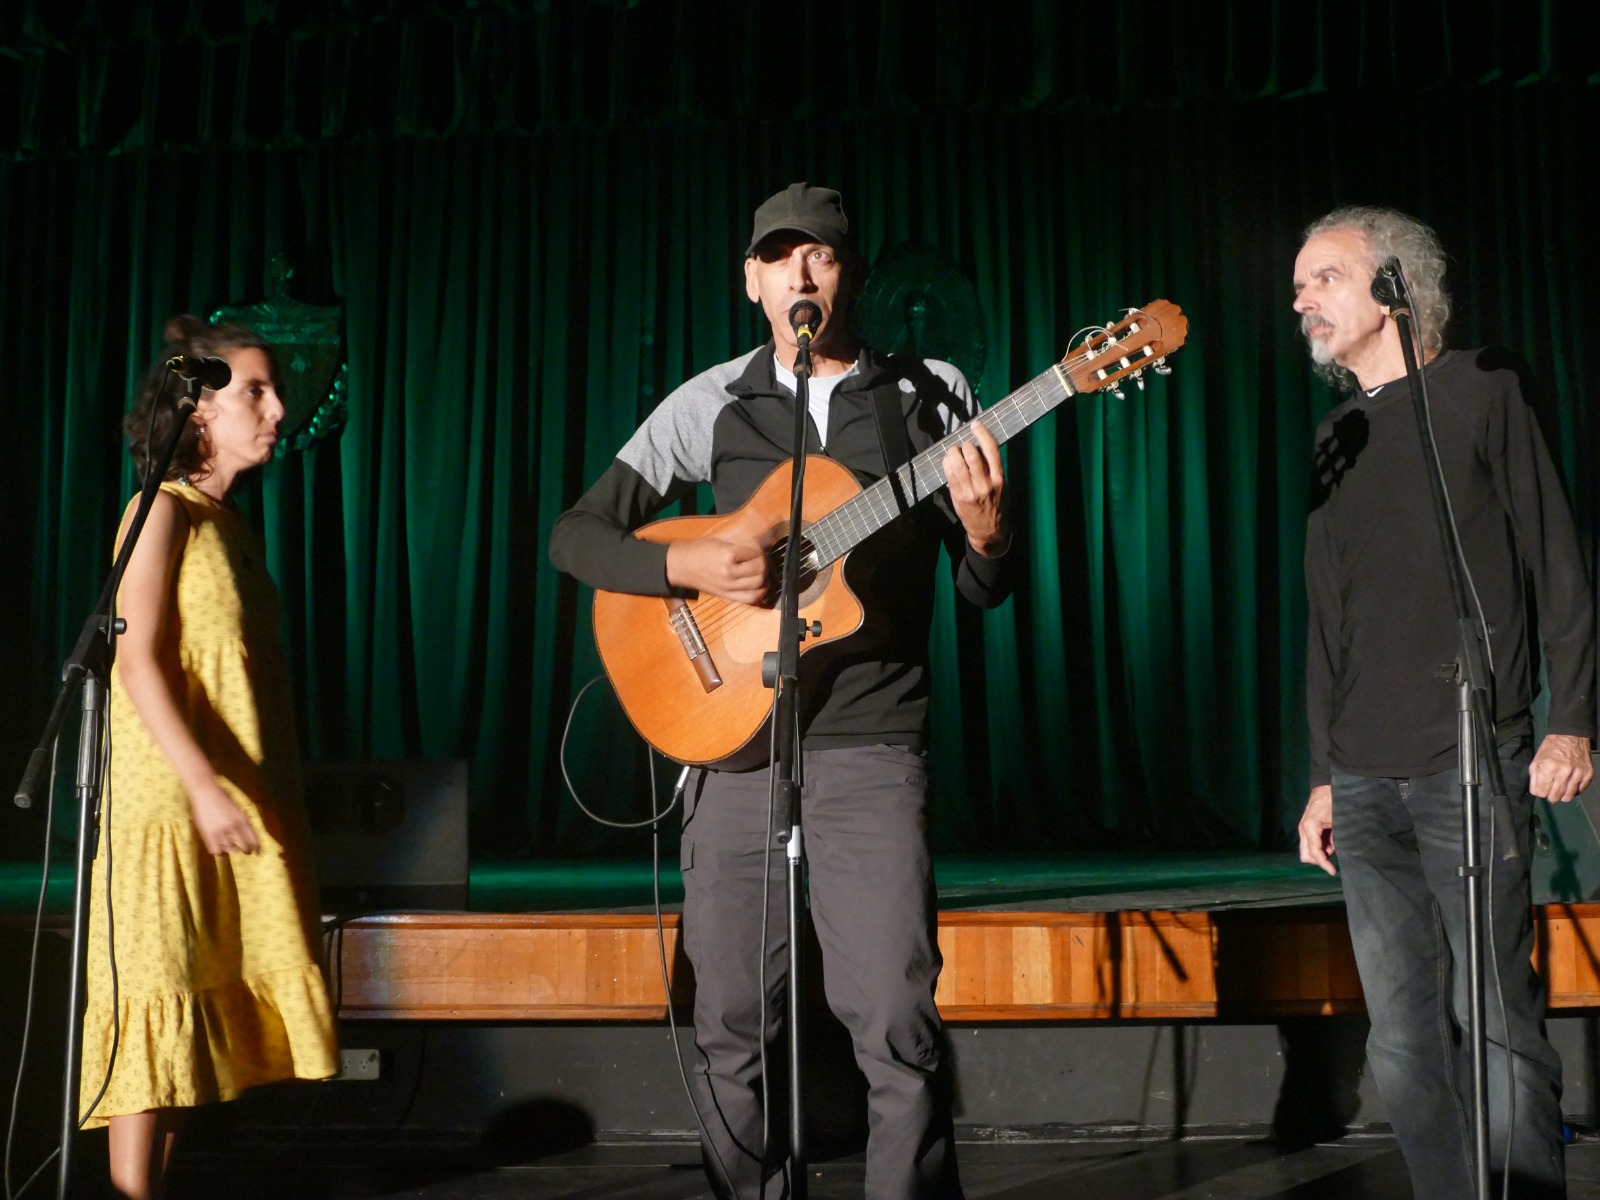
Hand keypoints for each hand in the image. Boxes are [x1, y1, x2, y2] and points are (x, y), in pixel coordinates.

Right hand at [188, 780, 259, 855]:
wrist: (205, 793)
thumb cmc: (222, 799)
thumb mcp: (237, 809)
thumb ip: (241, 822)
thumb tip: (245, 836)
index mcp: (242, 819)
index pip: (253, 839)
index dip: (256, 848)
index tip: (257, 853)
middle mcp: (233, 827)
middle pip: (243, 847)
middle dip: (245, 851)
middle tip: (245, 852)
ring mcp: (220, 831)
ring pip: (229, 849)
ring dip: (231, 850)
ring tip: (230, 848)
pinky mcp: (208, 834)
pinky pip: (215, 850)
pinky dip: (218, 852)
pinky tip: (219, 850)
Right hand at [666, 535, 769, 604]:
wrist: (681, 566)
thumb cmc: (699, 550)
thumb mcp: (721, 539)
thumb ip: (743, 540)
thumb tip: (764, 539)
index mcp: (727, 555)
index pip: (755, 552)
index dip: (759, 547)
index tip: (757, 545)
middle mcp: (729, 573)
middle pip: (759, 569)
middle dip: (763, 561)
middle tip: (760, 557)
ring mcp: (728, 587)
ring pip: (758, 584)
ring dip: (764, 575)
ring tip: (760, 569)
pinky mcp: (727, 596)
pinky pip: (750, 598)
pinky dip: (760, 592)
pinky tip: (761, 585)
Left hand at [944, 420, 1005, 555]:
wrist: (989, 531)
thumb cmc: (997, 505)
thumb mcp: (1002, 486)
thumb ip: (992, 468)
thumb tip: (978, 448)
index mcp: (999, 478)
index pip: (991, 449)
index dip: (982, 433)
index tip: (975, 424)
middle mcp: (985, 483)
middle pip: (971, 453)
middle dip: (964, 445)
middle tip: (963, 447)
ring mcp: (970, 490)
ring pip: (957, 462)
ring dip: (953, 453)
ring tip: (954, 453)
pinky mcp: (958, 495)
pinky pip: (949, 474)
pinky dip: (947, 464)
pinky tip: (948, 463)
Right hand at [1298, 785, 1335, 875]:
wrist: (1326, 786)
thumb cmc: (1333, 801)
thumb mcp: (1338, 820)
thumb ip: (1335, 838)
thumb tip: (1333, 852)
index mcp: (1309, 827)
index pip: (1314, 853)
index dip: (1324, 864)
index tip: (1333, 872)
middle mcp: (1303, 830)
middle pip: (1306, 856)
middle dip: (1319, 861)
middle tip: (1333, 860)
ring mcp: (1304, 829)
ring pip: (1308, 850)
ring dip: (1320, 854)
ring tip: (1334, 848)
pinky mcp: (1308, 828)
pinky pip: (1311, 843)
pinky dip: (1320, 847)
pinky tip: (1331, 842)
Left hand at [1529, 733, 1593, 803]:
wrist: (1571, 736)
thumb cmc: (1551, 748)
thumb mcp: (1537, 759)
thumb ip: (1535, 776)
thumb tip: (1536, 791)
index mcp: (1548, 766)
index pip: (1541, 791)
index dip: (1538, 792)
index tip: (1539, 790)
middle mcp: (1564, 771)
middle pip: (1554, 796)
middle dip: (1549, 796)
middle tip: (1549, 792)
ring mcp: (1578, 773)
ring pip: (1568, 796)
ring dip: (1561, 796)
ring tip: (1559, 791)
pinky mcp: (1588, 774)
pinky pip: (1580, 791)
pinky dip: (1573, 791)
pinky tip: (1569, 786)